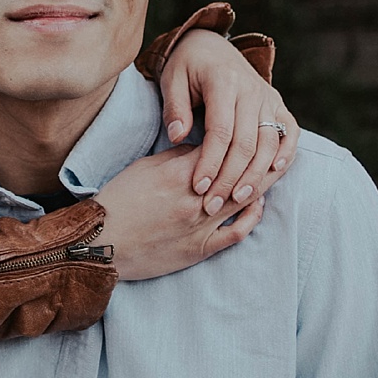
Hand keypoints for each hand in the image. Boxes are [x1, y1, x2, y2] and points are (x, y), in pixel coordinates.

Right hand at [96, 144, 266, 281]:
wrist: (100, 243)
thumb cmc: (118, 201)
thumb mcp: (142, 168)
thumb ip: (175, 156)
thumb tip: (201, 147)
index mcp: (179, 173)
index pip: (221, 149)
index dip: (239, 137)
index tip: (249, 129)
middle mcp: (196, 198)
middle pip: (241, 174)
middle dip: (262, 159)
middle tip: (276, 147)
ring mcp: (201, 225)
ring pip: (245, 201)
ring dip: (263, 185)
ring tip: (274, 171)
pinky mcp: (201, 248)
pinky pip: (237, 233)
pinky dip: (252, 217)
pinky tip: (256, 205)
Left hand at [159, 28, 298, 210]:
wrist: (210, 46)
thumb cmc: (186, 67)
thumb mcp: (171, 80)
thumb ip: (175, 108)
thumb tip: (178, 136)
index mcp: (224, 82)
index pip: (220, 131)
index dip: (210, 162)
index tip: (198, 187)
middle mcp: (252, 90)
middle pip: (247, 142)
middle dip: (230, 177)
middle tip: (213, 204)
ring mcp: (269, 97)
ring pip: (269, 142)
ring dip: (256, 174)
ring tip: (238, 198)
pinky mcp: (278, 104)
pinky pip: (290, 131)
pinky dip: (286, 152)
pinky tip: (275, 172)